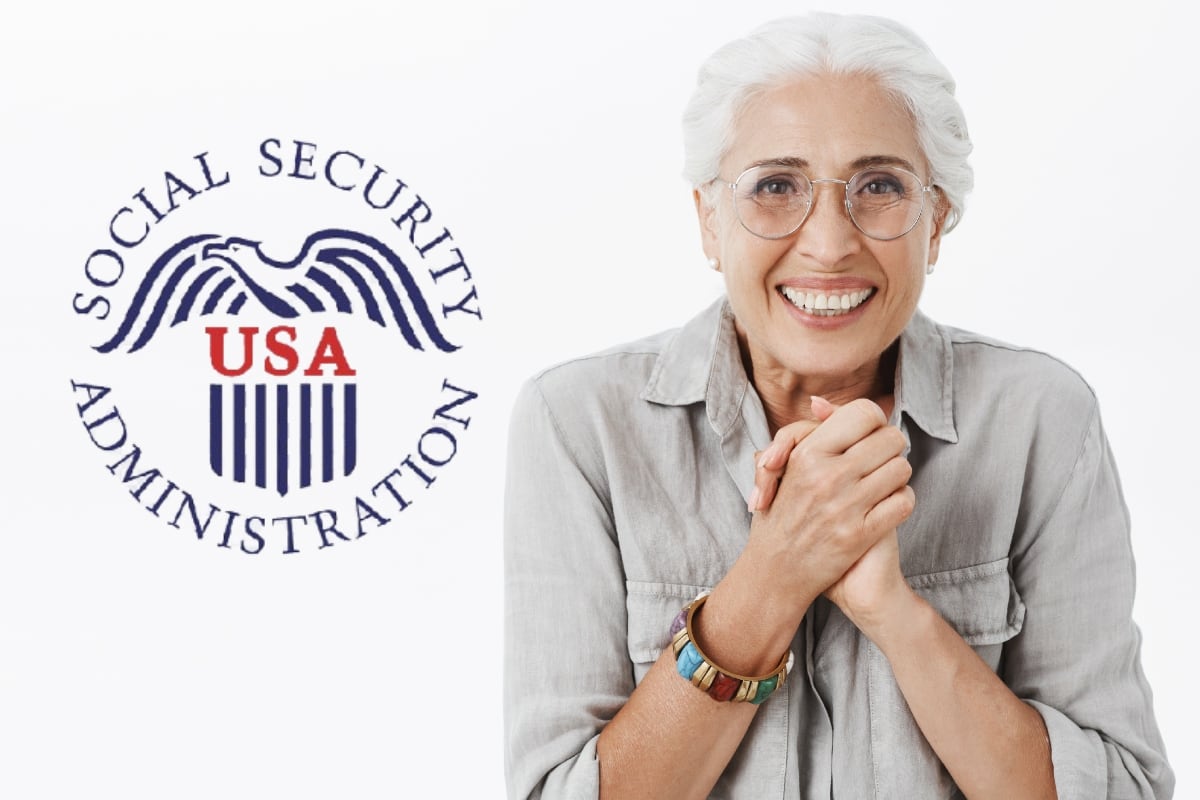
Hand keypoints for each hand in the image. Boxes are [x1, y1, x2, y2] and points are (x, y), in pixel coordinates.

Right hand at [744, 396, 914, 605]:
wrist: (776, 572)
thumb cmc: (778, 516)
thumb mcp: (780, 469)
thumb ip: (802, 433)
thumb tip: (821, 402)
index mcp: (807, 454)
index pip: (864, 414)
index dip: (874, 421)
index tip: (869, 435)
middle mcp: (827, 476)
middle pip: (891, 439)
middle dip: (889, 448)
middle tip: (878, 461)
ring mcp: (846, 506)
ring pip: (902, 468)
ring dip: (896, 476)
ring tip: (880, 485)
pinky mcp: (861, 534)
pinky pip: (904, 502)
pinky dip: (901, 502)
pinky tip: (885, 507)